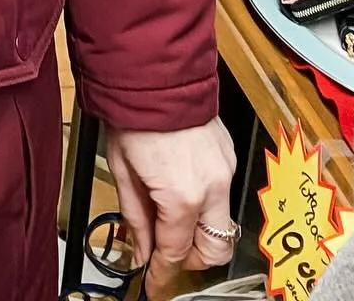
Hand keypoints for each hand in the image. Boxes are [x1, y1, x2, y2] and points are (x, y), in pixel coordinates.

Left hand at [105, 119, 236, 297]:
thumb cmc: (134, 115)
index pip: (176, 252)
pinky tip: (180, 185)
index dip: (163, 274)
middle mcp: (212, 189)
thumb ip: (136, 219)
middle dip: (191, 259)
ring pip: (223, 224)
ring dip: (200, 230)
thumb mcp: (123, 172)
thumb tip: (142, 253)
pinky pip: (222, 193)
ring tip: (169, 215)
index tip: (154, 284)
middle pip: (215, 250)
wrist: (155, 73)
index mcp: (182, 197)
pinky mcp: (230, 156)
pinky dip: (205, 201)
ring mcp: (225, 171)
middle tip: (166, 251)